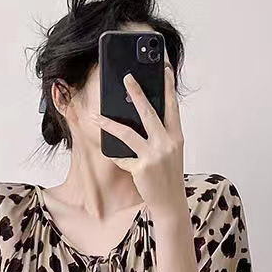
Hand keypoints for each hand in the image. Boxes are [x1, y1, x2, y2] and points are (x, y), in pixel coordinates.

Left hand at [89, 63, 185, 217]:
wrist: (170, 203)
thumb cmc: (169, 176)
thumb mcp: (171, 152)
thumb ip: (161, 135)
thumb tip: (140, 118)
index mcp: (176, 137)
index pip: (172, 106)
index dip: (168, 86)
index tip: (164, 69)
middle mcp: (166, 143)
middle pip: (149, 112)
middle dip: (137, 93)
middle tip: (126, 78)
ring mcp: (153, 156)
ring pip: (127, 133)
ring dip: (108, 123)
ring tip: (95, 115)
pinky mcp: (141, 168)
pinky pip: (122, 157)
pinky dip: (116, 156)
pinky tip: (110, 153)